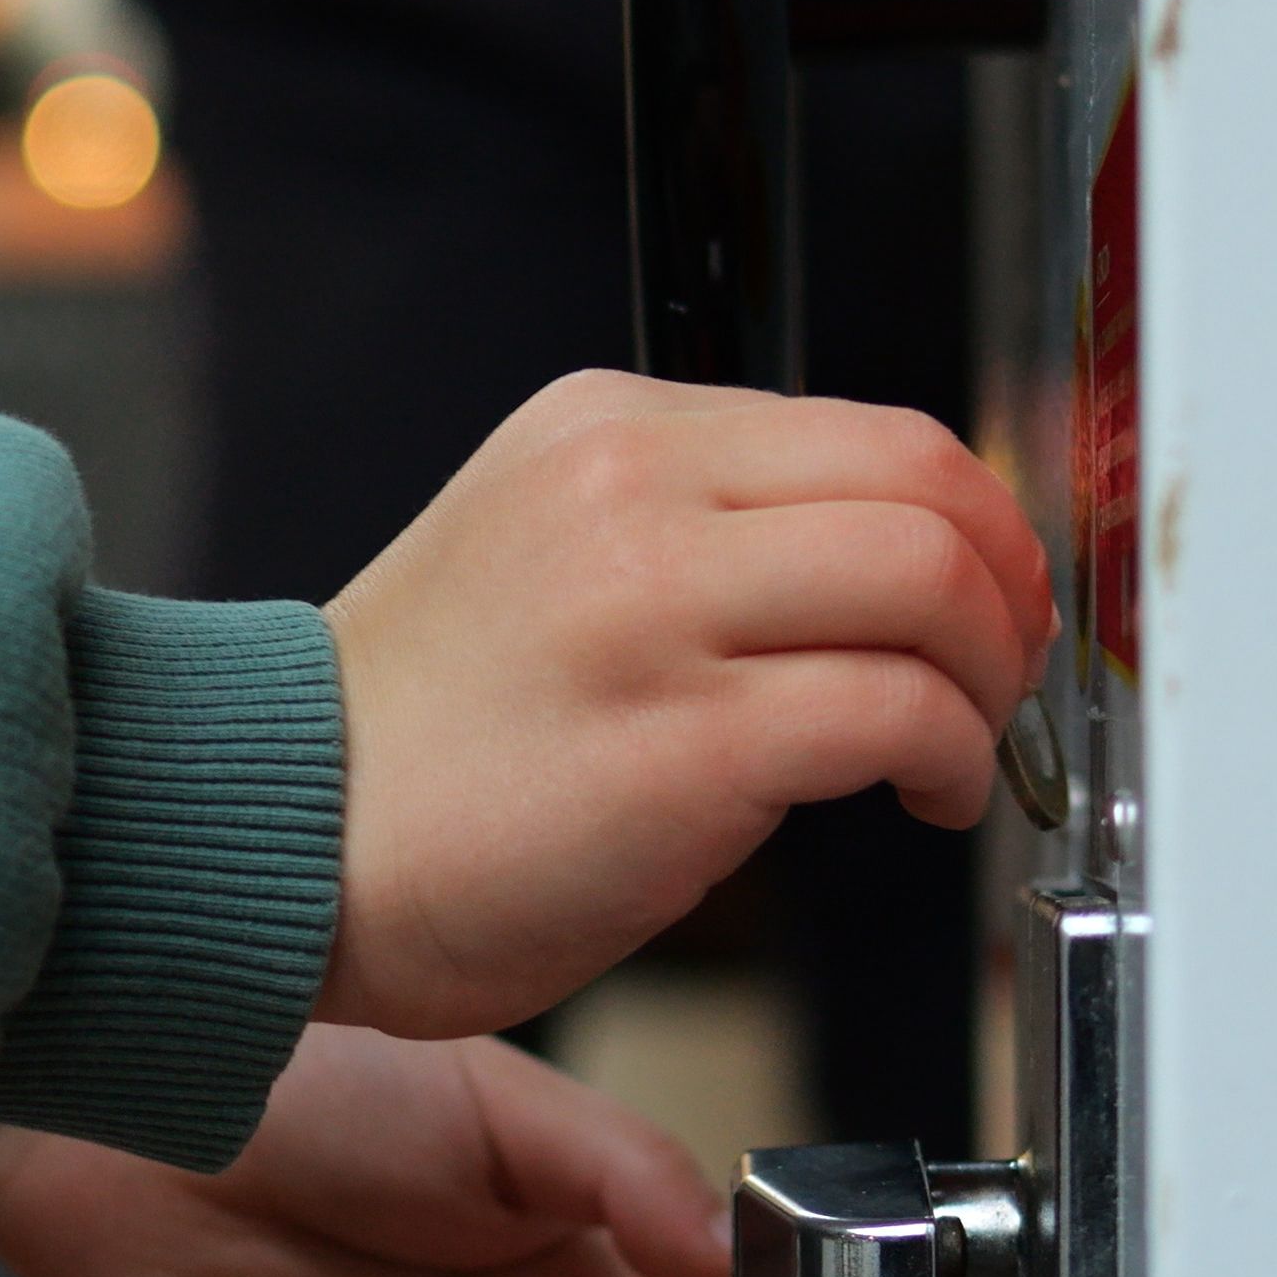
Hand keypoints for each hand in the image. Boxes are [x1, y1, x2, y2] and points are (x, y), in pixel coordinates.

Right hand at [320, 371, 1055, 1036]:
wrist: (268, 846)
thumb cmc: (411, 751)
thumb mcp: (541, 560)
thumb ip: (688, 539)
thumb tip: (878, 580)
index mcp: (602, 431)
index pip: (868, 431)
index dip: (971, 523)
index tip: (984, 602)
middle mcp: (630, 489)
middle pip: (927, 484)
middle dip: (1008, 587)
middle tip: (1005, 671)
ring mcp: (653, 607)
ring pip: (931, 580)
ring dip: (989, 677)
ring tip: (961, 748)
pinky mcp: (680, 738)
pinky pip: (896, 711)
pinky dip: (952, 756)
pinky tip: (924, 798)